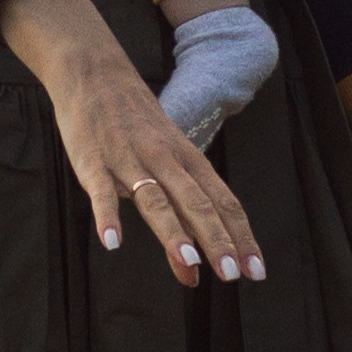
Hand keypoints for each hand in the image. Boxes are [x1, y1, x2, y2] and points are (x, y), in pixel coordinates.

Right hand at [0, 0, 263, 286]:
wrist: (95, 74)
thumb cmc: (136, 127)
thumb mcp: (164, 165)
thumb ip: (179, 220)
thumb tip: (193, 276)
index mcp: (189, 160)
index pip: (223, 202)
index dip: (241, 237)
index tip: (257, 271)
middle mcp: (165, 160)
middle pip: (197, 202)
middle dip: (217, 239)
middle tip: (232, 275)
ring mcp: (129, 159)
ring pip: (157, 198)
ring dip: (173, 232)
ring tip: (190, 263)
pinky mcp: (94, 160)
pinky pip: (102, 191)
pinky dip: (108, 216)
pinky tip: (113, 242)